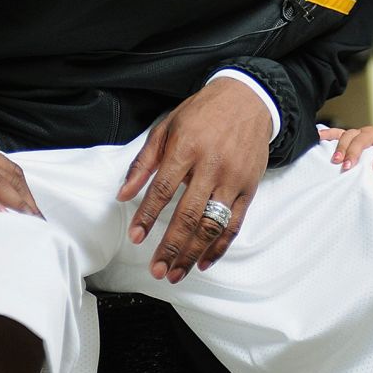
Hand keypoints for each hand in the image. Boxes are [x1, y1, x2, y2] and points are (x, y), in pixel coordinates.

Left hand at [118, 77, 271, 281]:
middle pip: (189, 214)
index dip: (148, 216)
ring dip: (193, 253)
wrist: (248, 99)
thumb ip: (144, 162)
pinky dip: (220, 246)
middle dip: (171, 246)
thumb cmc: (203, 113)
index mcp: (187, 148)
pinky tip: (204, 261)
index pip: (164, 189)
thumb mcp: (167, 128)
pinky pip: (235, 224)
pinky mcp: (249, 188)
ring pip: (212, 225)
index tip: (137, 237)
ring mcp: (233, 179)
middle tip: (157, 269)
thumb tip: (123, 194)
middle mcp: (212, 166)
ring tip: (176, 272)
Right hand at [317, 126, 372, 171]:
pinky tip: (317, 139)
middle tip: (348, 166)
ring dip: (341, 147)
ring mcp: (360, 133)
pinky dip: (327, 134)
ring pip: (349, 135)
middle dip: (355, 151)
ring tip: (334, 161)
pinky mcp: (350, 136)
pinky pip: (337, 133)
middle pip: (363, 137)